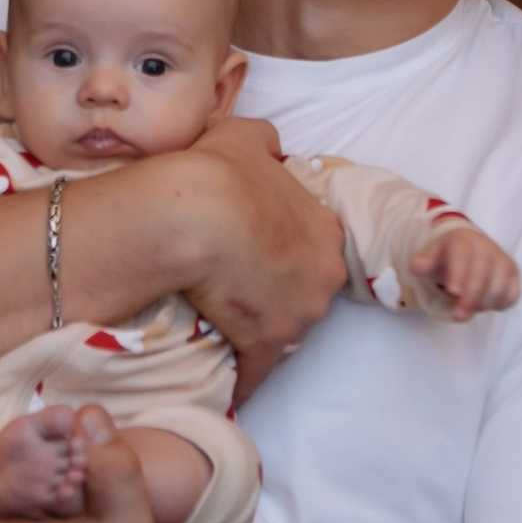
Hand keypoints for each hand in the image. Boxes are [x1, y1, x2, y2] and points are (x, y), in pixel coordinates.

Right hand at [130, 140, 343, 402]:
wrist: (197, 214)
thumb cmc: (222, 173)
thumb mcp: (247, 137)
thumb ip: (264, 143)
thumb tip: (268, 147)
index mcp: (324, 230)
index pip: (312, 251)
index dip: (283, 254)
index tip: (256, 257)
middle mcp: (324, 275)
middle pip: (305, 294)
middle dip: (278, 296)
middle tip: (237, 290)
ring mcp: (299, 313)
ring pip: (283, 331)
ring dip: (258, 334)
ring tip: (222, 330)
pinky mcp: (267, 344)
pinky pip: (255, 372)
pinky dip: (240, 379)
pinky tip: (223, 385)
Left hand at [410, 216, 521, 321]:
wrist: (470, 248)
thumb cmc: (448, 257)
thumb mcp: (431, 257)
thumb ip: (423, 264)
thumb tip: (416, 266)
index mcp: (463, 241)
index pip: (462, 257)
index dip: (459, 274)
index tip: (453, 292)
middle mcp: (487, 248)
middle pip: (481, 276)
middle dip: (469, 299)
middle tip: (457, 316)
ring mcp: (503, 260)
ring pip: (498, 288)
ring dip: (483, 303)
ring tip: (469, 305)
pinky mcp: (514, 274)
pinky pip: (511, 295)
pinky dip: (499, 304)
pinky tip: (485, 303)